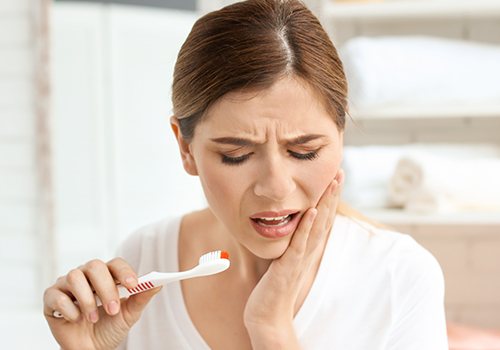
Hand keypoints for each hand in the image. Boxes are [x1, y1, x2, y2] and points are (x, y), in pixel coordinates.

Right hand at [43, 258, 160, 349]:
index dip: (124, 271)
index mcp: (107, 276)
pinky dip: (68, 308)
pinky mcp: (51, 298)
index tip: (133, 285)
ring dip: (87, 299)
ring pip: (74, 276)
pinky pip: (56, 295)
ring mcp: (66, 285)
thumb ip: (142, 297)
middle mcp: (86, 275)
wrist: (90, 349)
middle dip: (106, 288)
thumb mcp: (129, 314)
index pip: (115, 263)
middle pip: (94, 266)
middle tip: (113, 309)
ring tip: (92, 318)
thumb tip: (158, 283)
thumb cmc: (109, 328)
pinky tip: (76, 319)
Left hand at [243, 169, 343, 347]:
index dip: (330, 197)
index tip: (334, 176)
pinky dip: (307, 226)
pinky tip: (312, 210)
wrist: (268, 314)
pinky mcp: (289, 265)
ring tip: (332, 182)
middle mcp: (308, 250)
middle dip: (332, 193)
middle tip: (340, 171)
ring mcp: (300, 257)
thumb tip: (293, 226)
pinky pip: (300, 243)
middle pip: (325, 217)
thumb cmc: (275, 286)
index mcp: (307, 246)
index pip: (322, 217)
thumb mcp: (286, 257)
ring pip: (317, 226)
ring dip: (325, 203)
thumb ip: (292, 242)